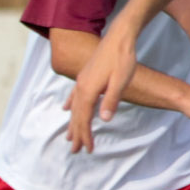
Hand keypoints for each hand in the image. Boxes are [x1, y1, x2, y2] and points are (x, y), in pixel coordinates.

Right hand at [63, 28, 138, 152]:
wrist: (119, 38)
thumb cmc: (122, 59)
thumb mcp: (120, 81)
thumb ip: (111, 100)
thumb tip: (104, 119)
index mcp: (88, 90)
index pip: (85, 118)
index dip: (85, 135)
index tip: (87, 149)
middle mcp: (81, 86)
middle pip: (77, 115)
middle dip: (77, 134)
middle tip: (76, 151)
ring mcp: (82, 80)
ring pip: (74, 106)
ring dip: (73, 122)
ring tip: (69, 137)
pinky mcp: (86, 76)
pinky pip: (74, 94)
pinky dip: (70, 105)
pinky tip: (66, 109)